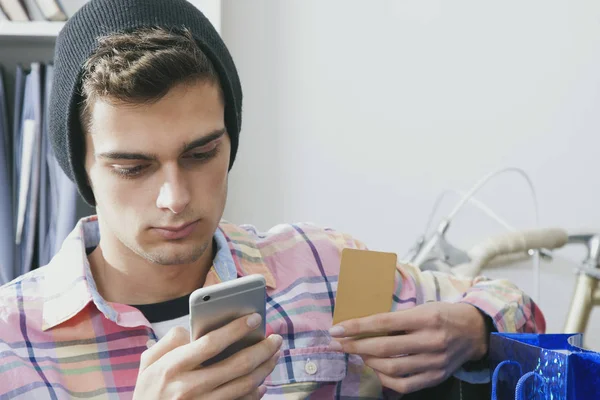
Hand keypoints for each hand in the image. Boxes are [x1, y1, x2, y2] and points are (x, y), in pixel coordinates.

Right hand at [133, 313, 281, 399]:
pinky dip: (255, 393)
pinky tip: (262, 383)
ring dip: (264, 369)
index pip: (211, 343)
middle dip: (262, 349)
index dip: (236, 329)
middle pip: (236, 365)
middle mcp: (188, 387)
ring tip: (274, 356)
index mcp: (172, 367)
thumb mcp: (148, 363)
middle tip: (276, 338)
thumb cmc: (149, 390)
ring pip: (244, 385)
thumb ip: (168, 341)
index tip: (255, 317)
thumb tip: (193, 329)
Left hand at [327, 302, 488, 393]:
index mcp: (425, 317)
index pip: (383, 322)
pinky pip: (404, 385)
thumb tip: (361, 326)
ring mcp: (435, 362)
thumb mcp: (421, 308)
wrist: (474, 331)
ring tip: (359, 354)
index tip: (336, 329)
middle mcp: (431, 340)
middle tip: (337, 344)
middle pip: (384, 347)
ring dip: (369, 361)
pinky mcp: (436, 376)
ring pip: (392, 368)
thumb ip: (396, 318)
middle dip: (355, 346)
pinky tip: (376, 369)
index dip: (356, 326)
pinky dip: (385, 379)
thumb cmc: (442, 315)